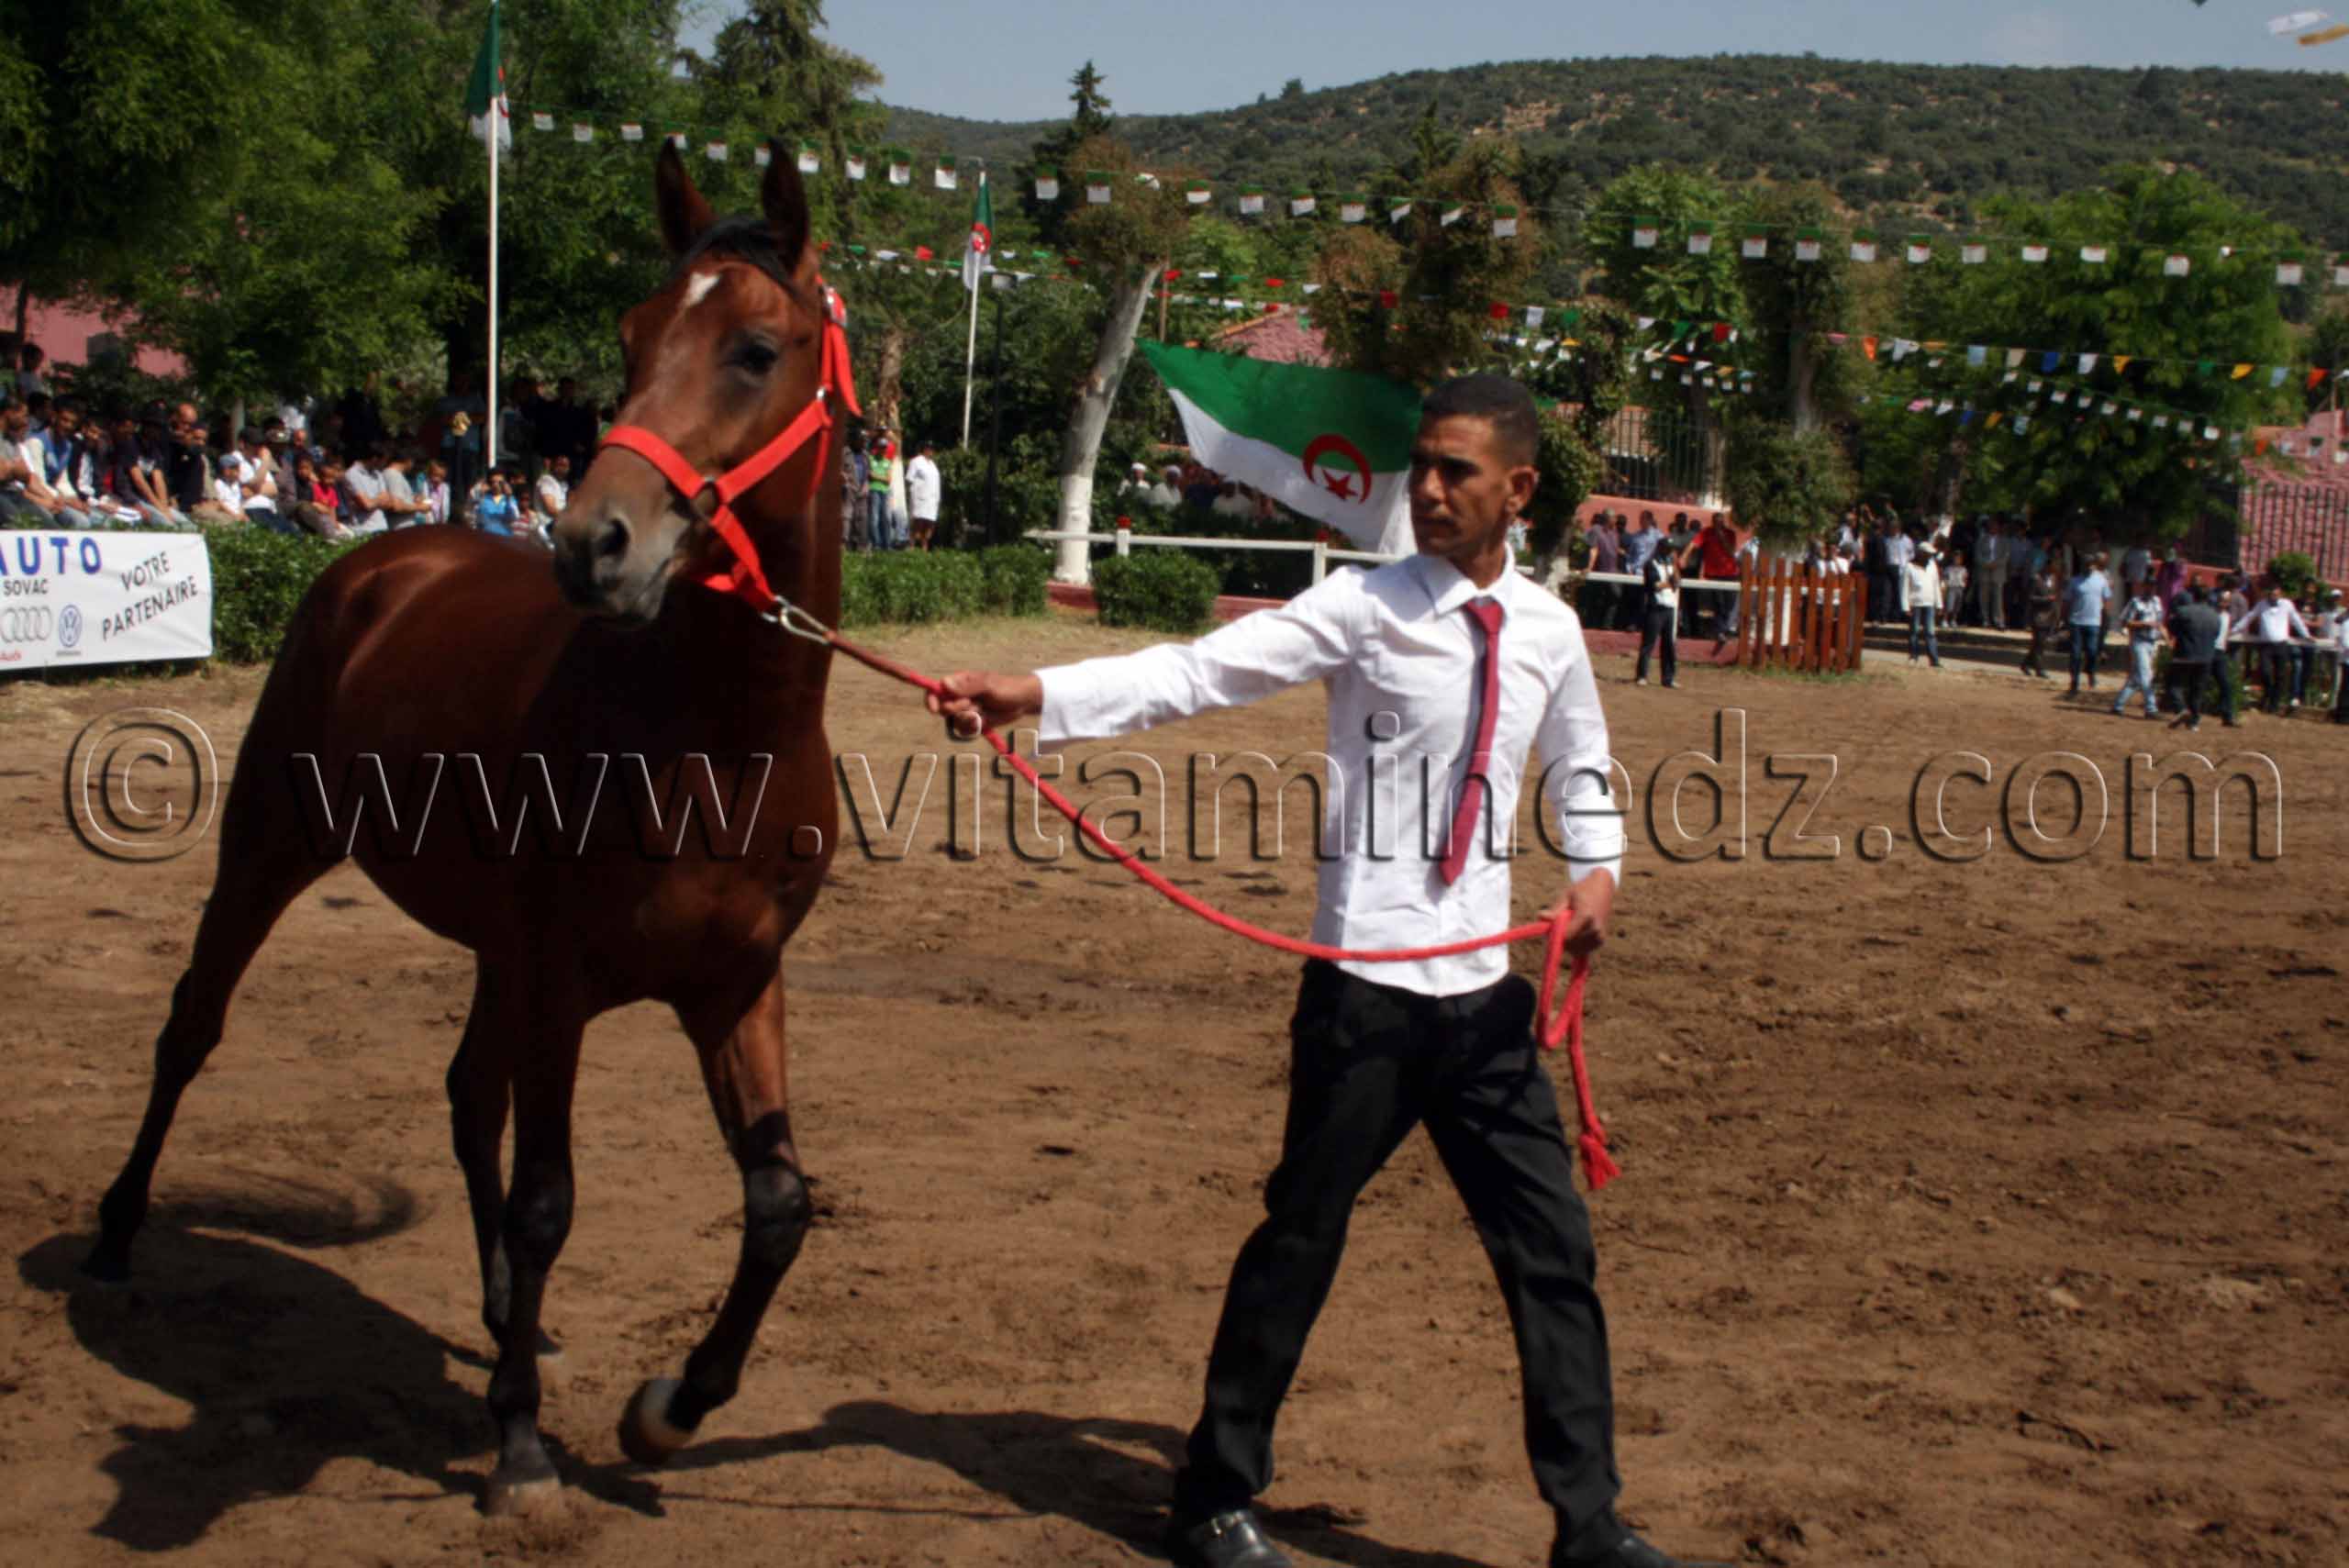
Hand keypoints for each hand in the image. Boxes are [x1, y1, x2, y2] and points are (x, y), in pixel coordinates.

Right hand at [926, 671, 1043, 737]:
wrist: (1022, 702)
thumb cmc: (1006, 688)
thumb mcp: (987, 685)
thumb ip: (967, 687)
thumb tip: (944, 683)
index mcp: (958, 683)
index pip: (936, 690)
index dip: (931, 700)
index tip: (934, 709)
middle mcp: (958, 697)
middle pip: (943, 709)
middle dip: (956, 710)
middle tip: (971, 704)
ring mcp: (965, 711)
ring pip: (955, 721)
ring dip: (970, 718)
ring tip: (984, 709)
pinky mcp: (973, 723)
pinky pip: (966, 730)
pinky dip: (976, 726)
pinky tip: (987, 719)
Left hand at [1547, 868, 1615, 959]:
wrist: (1603, 888)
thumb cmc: (1582, 890)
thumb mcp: (1566, 896)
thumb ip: (1555, 910)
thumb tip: (1540, 917)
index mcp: (1586, 916)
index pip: (1566, 937)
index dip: (1555, 935)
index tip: (1551, 927)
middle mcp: (1595, 928)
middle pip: (1569, 945)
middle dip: (1560, 939)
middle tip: (1560, 924)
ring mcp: (1599, 936)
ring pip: (1574, 950)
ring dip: (1568, 942)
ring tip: (1570, 925)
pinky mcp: (1600, 941)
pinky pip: (1581, 951)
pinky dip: (1575, 944)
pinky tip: (1576, 932)